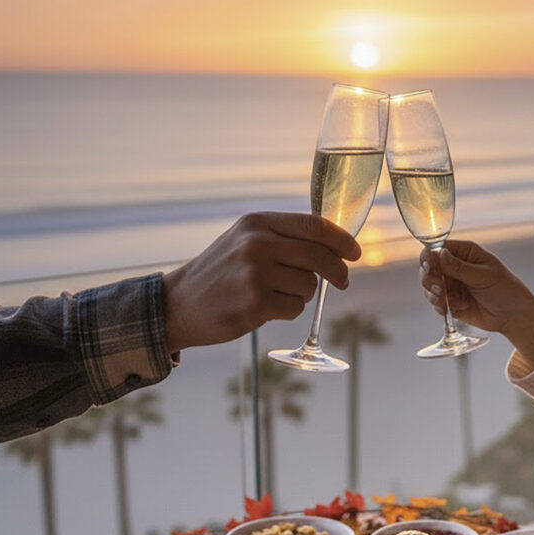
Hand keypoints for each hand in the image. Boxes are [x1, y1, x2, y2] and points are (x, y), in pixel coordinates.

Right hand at [163, 212, 360, 351]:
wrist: (178, 304)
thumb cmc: (220, 273)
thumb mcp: (245, 240)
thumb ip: (284, 237)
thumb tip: (334, 245)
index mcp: (257, 222)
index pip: (315, 226)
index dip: (342, 240)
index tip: (355, 253)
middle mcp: (257, 243)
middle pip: (319, 256)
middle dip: (337, 272)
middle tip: (341, 282)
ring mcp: (256, 273)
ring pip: (309, 285)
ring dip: (302, 294)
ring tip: (275, 295)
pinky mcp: (255, 303)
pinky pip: (296, 308)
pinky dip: (289, 311)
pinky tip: (265, 309)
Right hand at [420, 240, 533, 369]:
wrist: (513, 316)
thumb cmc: (505, 290)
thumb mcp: (483, 276)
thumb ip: (459, 267)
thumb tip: (438, 254)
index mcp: (465, 253)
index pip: (437, 248)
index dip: (429, 257)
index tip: (431, 267)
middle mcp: (455, 267)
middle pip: (428, 267)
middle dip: (430, 278)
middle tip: (440, 288)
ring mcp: (452, 284)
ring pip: (428, 286)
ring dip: (434, 294)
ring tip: (449, 301)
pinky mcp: (450, 301)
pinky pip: (435, 302)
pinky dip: (440, 306)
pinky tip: (457, 308)